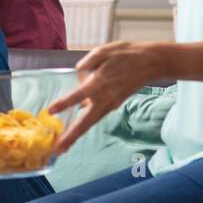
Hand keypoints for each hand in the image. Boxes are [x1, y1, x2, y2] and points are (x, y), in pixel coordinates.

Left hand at [47, 41, 170, 154]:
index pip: (78, 96)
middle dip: (72, 136)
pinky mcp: (114, 104)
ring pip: (91, 122)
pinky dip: (85, 124)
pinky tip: (74, 129)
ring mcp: (111, 103)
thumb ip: (88, 62)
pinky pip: (96, 115)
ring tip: (63, 147)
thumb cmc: (127, 54)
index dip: (64, 104)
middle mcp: (105, 98)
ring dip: (77, 134)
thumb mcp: (104, 51)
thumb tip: (78, 70)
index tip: (50, 111)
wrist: (151, 62)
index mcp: (99, 83)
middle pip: (86, 121)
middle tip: (58, 150)